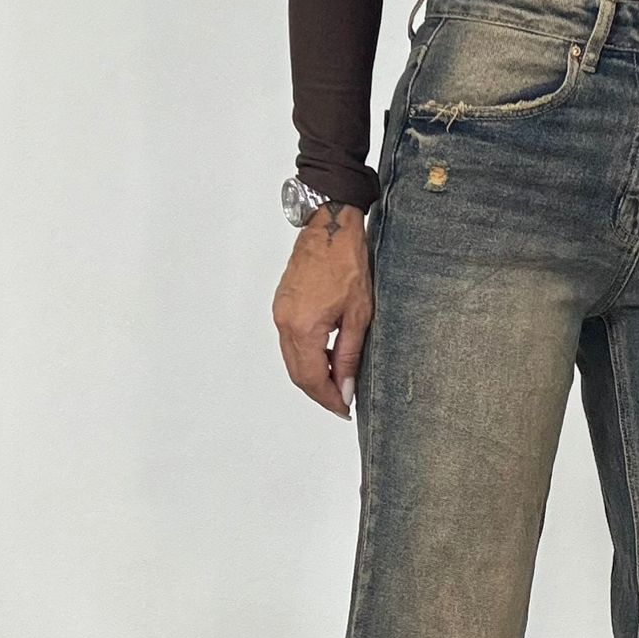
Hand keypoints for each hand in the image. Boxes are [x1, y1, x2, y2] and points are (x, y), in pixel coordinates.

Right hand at [271, 201, 372, 417]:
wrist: (330, 228)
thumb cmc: (347, 264)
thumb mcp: (358, 315)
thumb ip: (349, 355)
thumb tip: (345, 387)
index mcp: (304, 328)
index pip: (312, 378)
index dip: (329, 398)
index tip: (345, 409)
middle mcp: (285, 324)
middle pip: (298, 374)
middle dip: (319, 392)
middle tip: (342, 402)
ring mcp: (280, 314)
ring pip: (292, 360)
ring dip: (313, 376)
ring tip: (338, 382)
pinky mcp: (282, 306)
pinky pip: (290, 343)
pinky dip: (306, 357)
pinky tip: (327, 357)